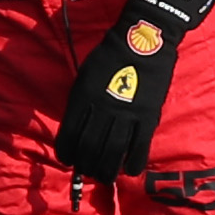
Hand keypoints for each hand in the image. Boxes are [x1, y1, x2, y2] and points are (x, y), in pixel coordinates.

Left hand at [53, 0, 214, 182]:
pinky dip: (132, 164)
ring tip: (104, 176)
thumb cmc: (111, 54)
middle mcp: (102, 110)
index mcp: (82, 97)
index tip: (68, 159)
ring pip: (111, 153)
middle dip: (85, 166)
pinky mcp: (147, 117)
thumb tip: (76, 127)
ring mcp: (126, 115)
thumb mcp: (85, 74)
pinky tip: (128, 170)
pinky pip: (139, 148)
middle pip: (89, 150)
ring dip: (105, 170)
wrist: (144, 38)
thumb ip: (80, 101)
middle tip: (87, 170)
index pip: (69, 136)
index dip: (66, 154)